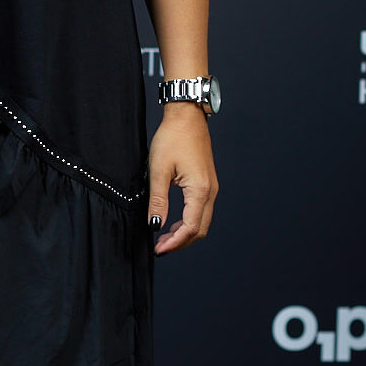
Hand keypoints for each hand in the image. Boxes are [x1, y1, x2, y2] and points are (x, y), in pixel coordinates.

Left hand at [148, 106, 216, 255]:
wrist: (187, 116)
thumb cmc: (173, 137)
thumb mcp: (158, 170)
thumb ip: (157, 201)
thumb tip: (155, 225)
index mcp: (200, 190)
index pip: (190, 228)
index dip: (174, 243)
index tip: (157, 249)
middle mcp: (210, 191)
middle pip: (199, 230)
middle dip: (180, 243)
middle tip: (159, 248)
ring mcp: (211, 188)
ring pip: (201, 222)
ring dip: (184, 233)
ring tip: (163, 238)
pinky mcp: (207, 184)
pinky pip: (200, 210)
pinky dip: (187, 221)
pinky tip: (172, 222)